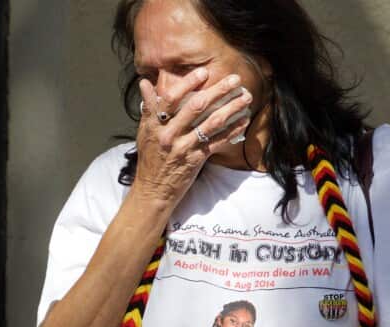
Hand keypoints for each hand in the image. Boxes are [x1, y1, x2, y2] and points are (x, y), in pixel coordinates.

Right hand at [132, 69, 253, 208]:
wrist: (153, 190)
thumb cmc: (150, 159)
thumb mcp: (143, 132)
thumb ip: (148, 107)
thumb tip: (145, 83)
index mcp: (154, 124)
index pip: (171, 98)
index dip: (188, 83)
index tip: (204, 72)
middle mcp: (169, 134)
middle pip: (196, 106)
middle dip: (218, 90)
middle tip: (234, 79)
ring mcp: (183, 148)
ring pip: (211, 123)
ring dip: (231, 107)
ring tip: (246, 97)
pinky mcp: (195, 160)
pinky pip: (217, 142)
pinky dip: (232, 131)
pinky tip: (243, 121)